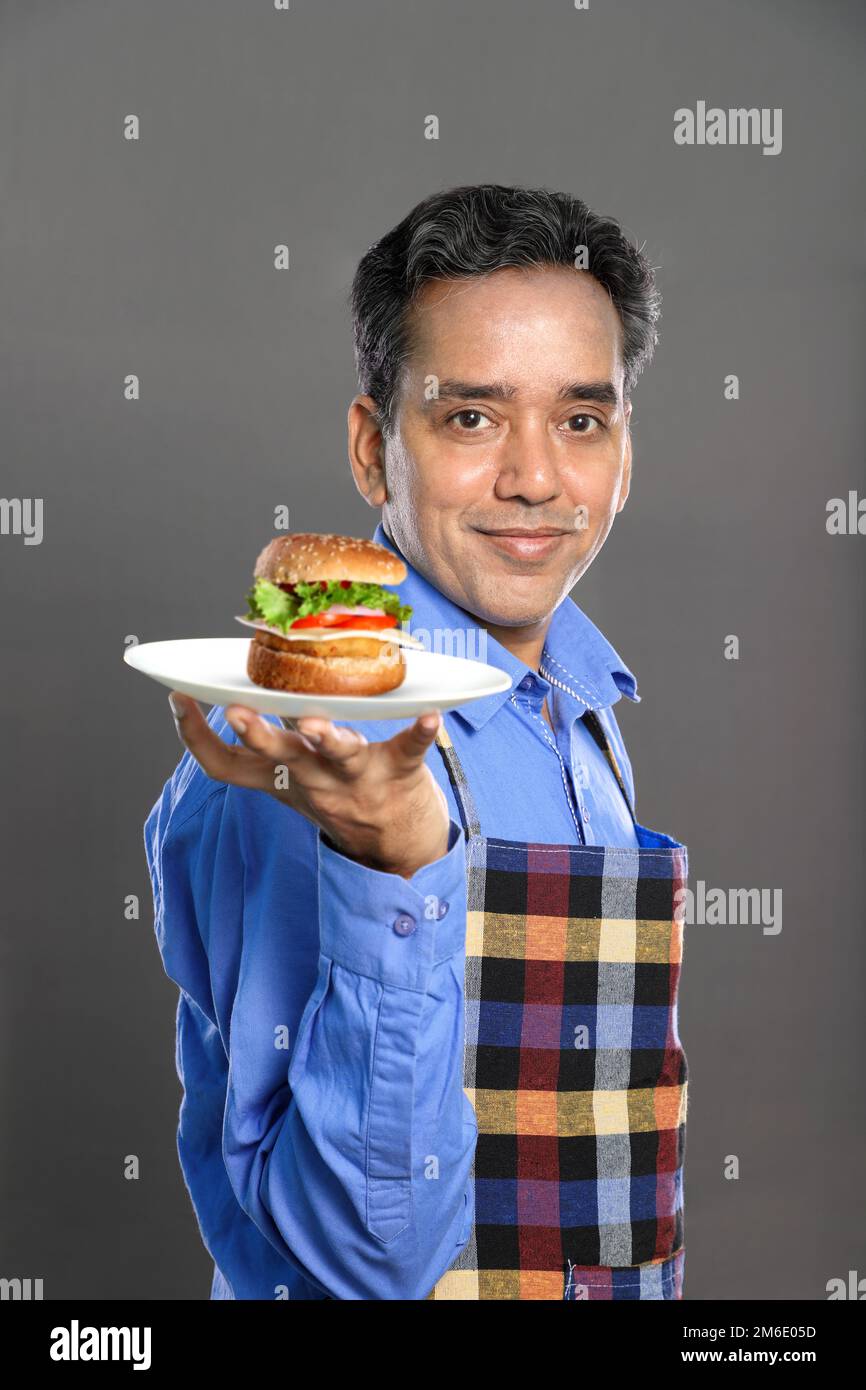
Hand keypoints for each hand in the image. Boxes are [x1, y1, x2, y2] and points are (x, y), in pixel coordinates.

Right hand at [167, 692, 451, 879]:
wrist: (396, 848)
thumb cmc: (339, 798)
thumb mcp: (291, 781)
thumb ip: (263, 746)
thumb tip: (230, 691)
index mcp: (283, 777)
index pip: (225, 764)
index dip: (194, 736)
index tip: (176, 697)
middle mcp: (315, 777)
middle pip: (278, 756)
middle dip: (257, 733)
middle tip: (235, 711)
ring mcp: (358, 774)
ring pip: (337, 753)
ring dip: (327, 736)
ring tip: (318, 723)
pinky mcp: (400, 769)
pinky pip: (411, 748)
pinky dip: (421, 733)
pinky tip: (432, 717)